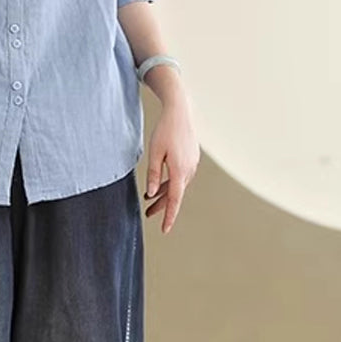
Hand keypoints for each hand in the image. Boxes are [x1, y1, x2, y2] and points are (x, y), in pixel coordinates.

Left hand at [143, 99, 200, 232]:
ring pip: (178, 186)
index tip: (165, 229)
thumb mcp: (154, 153)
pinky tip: (160, 186)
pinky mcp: (191, 160)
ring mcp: (192, 165)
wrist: (180, 112)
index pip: (174, 200)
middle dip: (162, 206)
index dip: (169, 216)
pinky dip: (170, 183)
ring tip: (150, 201)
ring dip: (165, 194)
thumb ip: (153, 174)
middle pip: (175, 194)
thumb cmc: (165, 130)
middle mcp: (189, 170)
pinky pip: (180, 177)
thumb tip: (152, 194)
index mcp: (180, 170)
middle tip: (148, 214)